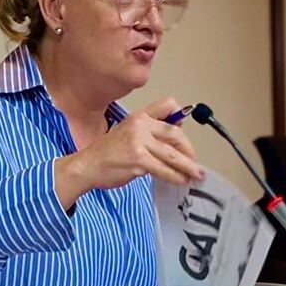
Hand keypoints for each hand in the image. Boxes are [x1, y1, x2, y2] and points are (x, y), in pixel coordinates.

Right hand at [55, 97, 204, 208]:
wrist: (88, 165)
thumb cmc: (108, 152)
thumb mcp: (128, 131)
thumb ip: (150, 131)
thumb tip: (176, 134)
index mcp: (139, 116)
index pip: (168, 105)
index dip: (180, 117)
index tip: (186, 132)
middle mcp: (140, 125)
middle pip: (175, 134)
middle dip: (189, 150)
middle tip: (195, 162)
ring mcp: (139, 142)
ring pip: (172, 154)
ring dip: (188, 167)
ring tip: (196, 174)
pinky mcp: (139, 160)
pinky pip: (163, 169)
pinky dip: (175, 176)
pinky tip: (181, 180)